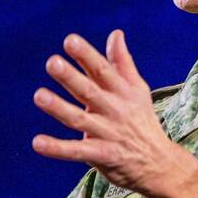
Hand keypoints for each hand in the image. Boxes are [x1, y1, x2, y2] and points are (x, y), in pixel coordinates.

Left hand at [31, 30, 197, 197]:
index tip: (70, 40)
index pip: (103, 70)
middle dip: (71, 77)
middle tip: (52, 62)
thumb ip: (123, 63)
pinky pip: (77, 152)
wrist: (160, 164)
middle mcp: (114, 110)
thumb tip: (115, 33)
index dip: (86, 55)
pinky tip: (37, 142)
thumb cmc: (142, 121)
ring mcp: (108, 133)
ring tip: (38, 96)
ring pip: (79, 120)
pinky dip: (57, 148)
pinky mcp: (102, 156)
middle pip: (89, 91)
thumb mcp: (137, 90)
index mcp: (122, 92)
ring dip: (59, 108)